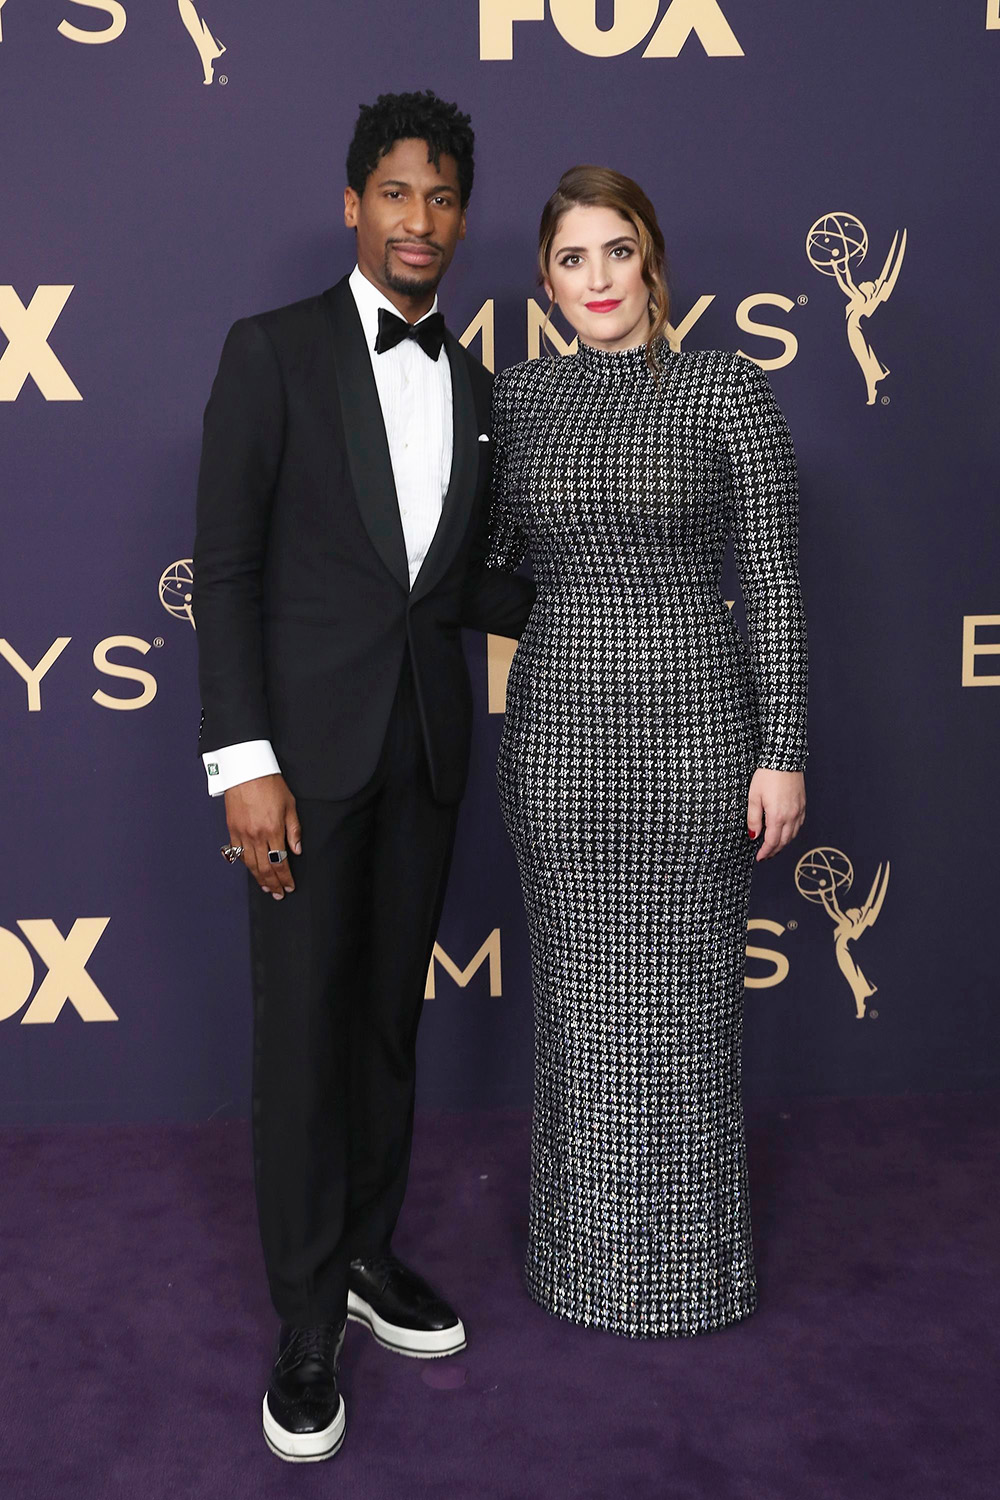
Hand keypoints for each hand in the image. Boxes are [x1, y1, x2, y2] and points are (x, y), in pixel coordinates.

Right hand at [224, 774, 301, 898]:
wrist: (246, 770)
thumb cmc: (269, 784)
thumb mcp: (290, 805)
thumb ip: (294, 830)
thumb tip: (296, 850)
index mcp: (273, 830)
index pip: (281, 861)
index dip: (286, 877)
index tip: (289, 886)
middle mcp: (256, 835)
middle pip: (265, 867)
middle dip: (273, 883)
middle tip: (278, 893)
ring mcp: (242, 833)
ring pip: (250, 864)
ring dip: (259, 878)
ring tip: (266, 887)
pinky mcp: (232, 829)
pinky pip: (237, 852)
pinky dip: (245, 864)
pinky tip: (251, 870)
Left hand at [747, 768, 804, 862]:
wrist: (783, 759)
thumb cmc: (766, 775)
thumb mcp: (753, 797)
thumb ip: (753, 819)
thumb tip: (754, 835)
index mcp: (777, 816)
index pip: (772, 842)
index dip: (766, 852)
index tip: (759, 857)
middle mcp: (791, 816)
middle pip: (784, 841)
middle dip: (774, 851)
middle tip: (765, 855)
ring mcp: (799, 810)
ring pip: (793, 835)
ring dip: (783, 843)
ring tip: (773, 846)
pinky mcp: (802, 804)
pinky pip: (798, 825)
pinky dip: (791, 833)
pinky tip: (785, 832)